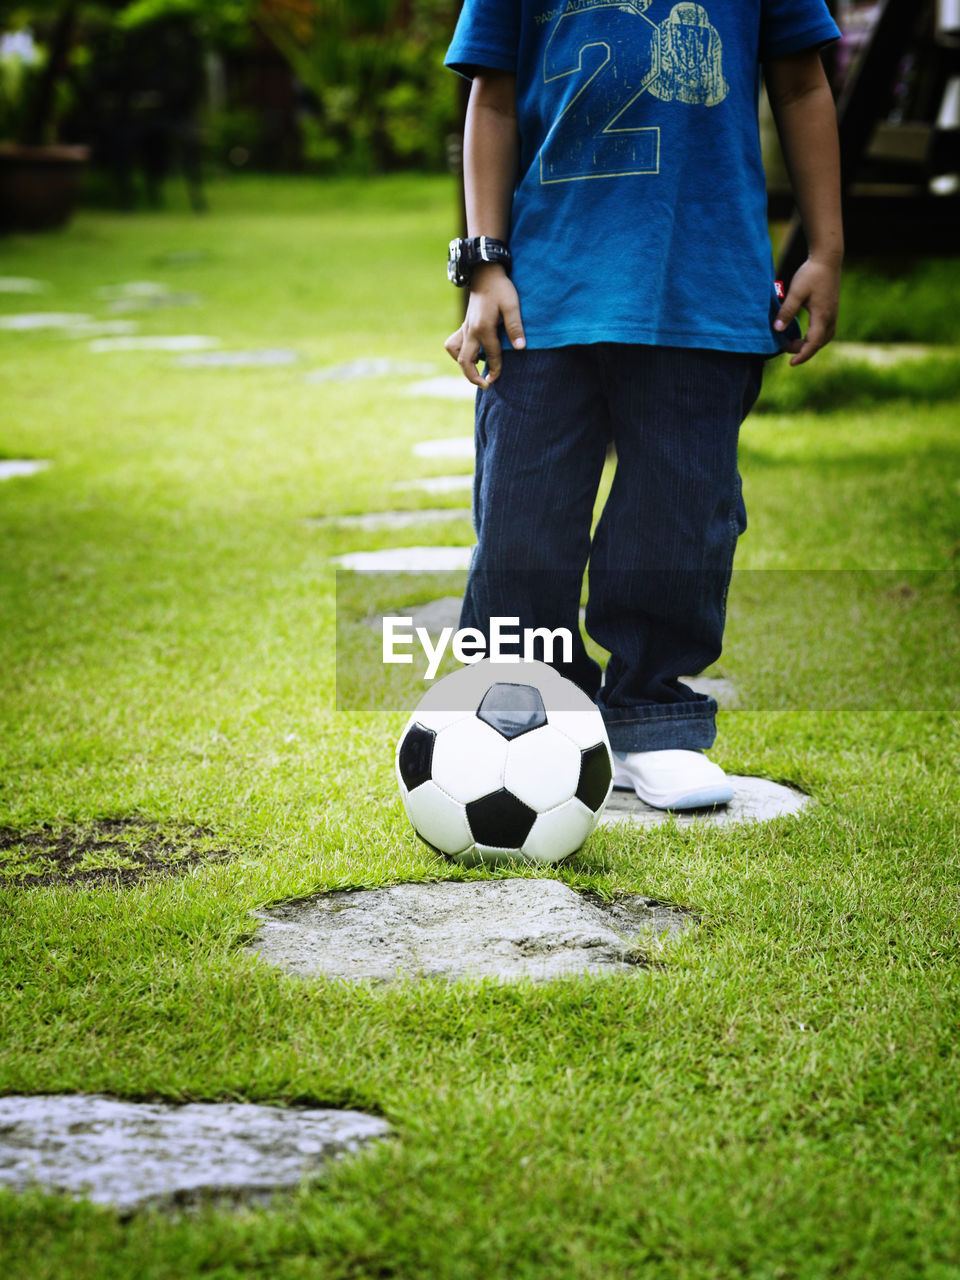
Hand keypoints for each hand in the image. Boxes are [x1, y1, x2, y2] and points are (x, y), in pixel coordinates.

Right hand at [444, 266, 524, 388]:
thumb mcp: (512, 305)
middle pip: (465, 361)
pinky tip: (473, 354)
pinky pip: (454, 345)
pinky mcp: (464, 326)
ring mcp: (465, 329)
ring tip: (477, 371)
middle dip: (473, 377)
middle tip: (486, 384)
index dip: (496, 369)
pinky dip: (460, 354)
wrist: (485, 273)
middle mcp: (470, 331)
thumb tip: (521, 348)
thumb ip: (515, 327)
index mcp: (483, 328)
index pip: (491, 355)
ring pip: (456, 354)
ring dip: (464, 365)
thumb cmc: (501, 289)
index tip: (499, 378)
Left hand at [774, 256, 841, 366]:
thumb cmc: (811, 273)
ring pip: (824, 338)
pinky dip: (815, 337)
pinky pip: (825, 330)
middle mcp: (831, 317)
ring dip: (810, 344)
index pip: (813, 343)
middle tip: (784, 347)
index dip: (802, 354)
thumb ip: (787, 311)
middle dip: (803, 350)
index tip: (791, 363)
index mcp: (822, 316)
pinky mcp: (832, 309)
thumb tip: (777, 329)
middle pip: (819, 343)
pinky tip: (804, 334)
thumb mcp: (796, 292)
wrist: (827, 258)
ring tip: (793, 343)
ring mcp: (833, 313)